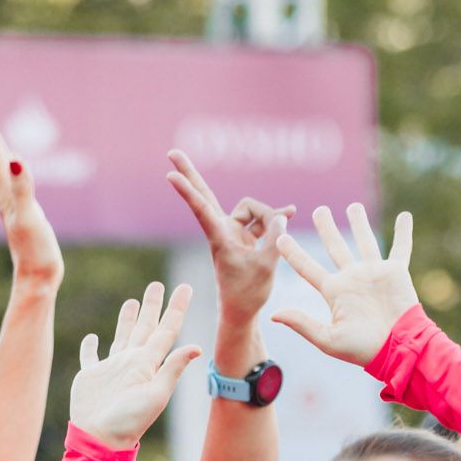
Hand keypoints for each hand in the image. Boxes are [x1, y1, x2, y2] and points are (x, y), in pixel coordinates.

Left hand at [0, 108, 61, 289]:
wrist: (37, 280)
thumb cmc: (35, 250)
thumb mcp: (30, 216)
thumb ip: (22, 187)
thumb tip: (15, 159)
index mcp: (7, 194)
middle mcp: (7, 199)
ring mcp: (15, 208)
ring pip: (3, 175)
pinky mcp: (24, 217)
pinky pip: (15, 188)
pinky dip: (13, 175)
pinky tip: (15, 177)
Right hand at [69, 283, 199, 448]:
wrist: (99, 438)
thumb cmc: (129, 421)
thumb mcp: (155, 394)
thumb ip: (172, 369)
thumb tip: (196, 347)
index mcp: (148, 363)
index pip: (166, 330)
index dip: (176, 309)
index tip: (185, 288)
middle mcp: (132, 362)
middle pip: (145, 327)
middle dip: (152, 306)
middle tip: (157, 285)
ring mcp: (112, 368)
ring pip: (122, 336)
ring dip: (127, 319)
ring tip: (132, 301)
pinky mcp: (90, 375)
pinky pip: (90, 356)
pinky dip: (89, 346)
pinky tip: (91, 336)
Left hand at [166, 150, 291, 329]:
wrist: (243, 309)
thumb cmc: (248, 292)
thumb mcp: (268, 264)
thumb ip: (275, 235)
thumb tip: (283, 214)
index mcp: (219, 238)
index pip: (201, 209)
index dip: (188, 191)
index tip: (170, 175)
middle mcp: (222, 229)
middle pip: (204, 194)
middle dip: (190, 172)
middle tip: (171, 152)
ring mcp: (233, 230)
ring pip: (253, 209)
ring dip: (270, 219)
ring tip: (277, 240)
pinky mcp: (244, 234)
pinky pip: (263, 218)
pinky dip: (276, 218)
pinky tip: (291, 212)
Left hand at [272, 206, 420, 369]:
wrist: (397, 348)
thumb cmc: (362, 349)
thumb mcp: (327, 339)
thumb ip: (302, 324)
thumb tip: (274, 315)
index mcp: (334, 292)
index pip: (308, 268)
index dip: (294, 253)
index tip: (280, 238)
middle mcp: (352, 278)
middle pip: (335, 247)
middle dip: (327, 228)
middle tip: (319, 210)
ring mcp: (374, 273)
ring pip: (364, 241)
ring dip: (359, 223)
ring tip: (353, 206)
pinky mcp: (396, 272)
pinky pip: (402, 247)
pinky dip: (404, 232)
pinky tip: (405, 215)